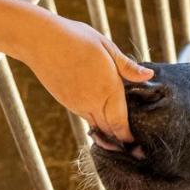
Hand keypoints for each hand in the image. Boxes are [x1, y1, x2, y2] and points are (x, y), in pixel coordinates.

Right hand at [23, 15, 153, 143]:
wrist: (40, 41)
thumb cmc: (76, 38)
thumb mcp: (106, 47)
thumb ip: (127, 67)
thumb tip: (148, 75)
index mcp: (108, 88)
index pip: (121, 123)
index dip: (129, 138)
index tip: (138, 144)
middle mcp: (92, 101)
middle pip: (109, 130)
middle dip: (120, 142)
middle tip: (134, 151)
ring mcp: (77, 104)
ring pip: (96, 126)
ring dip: (107, 132)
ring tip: (120, 138)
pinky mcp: (66, 102)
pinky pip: (85, 117)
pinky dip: (95, 121)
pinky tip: (102, 116)